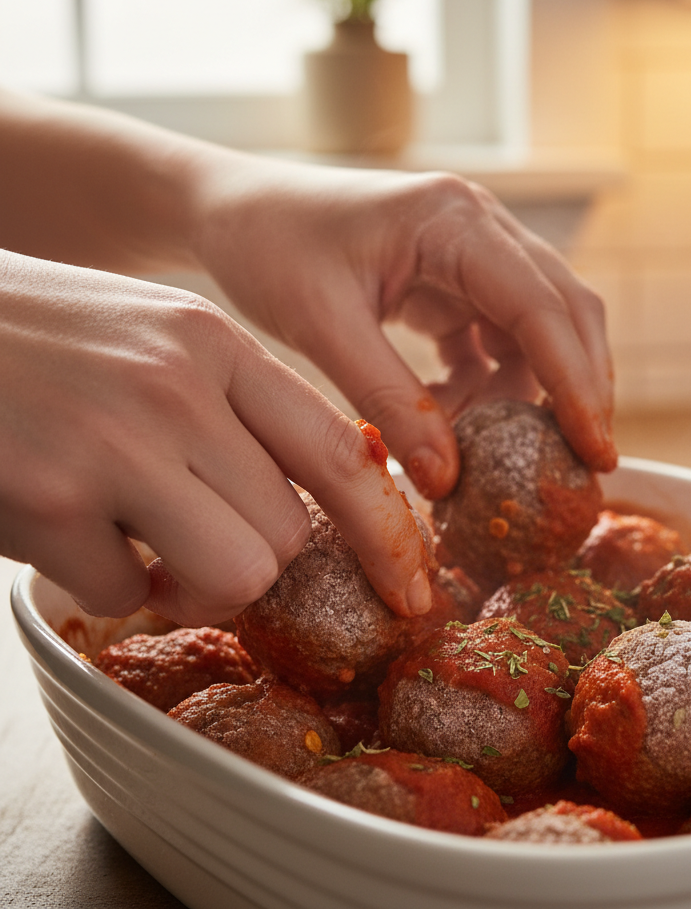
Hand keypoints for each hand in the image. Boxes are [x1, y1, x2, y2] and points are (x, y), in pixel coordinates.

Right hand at [0, 251, 433, 624]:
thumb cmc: (42, 339)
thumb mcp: (155, 338)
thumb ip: (236, 407)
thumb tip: (308, 500)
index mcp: (217, 343)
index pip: (344, 450)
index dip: (389, 531)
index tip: (410, 586)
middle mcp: (178, 386)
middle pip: (289, 533)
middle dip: (252, 563)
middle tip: (193, 546)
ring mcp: (113, 440)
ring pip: (232, 573)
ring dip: (188, 584)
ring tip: (136, 547)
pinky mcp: (45, 497)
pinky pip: (120, 591)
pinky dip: (98, 584)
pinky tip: (62, 532)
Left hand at [192, 162, 617, 499]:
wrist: (233, 211)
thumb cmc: (269, 247)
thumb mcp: (321, 325)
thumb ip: (387, 400)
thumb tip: (448, 479)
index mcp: (454, 221)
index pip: (542, 307)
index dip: (576, 383)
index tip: (595, 450)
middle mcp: (480, 229)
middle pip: (564, 314)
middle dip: (577, 390)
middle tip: (580, 466)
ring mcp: (473, 254)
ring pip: (537, 333)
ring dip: (523, 396)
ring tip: (485, 452)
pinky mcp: (456, 282)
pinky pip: (495, 342)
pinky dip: (484, 388)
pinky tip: (448, 419)